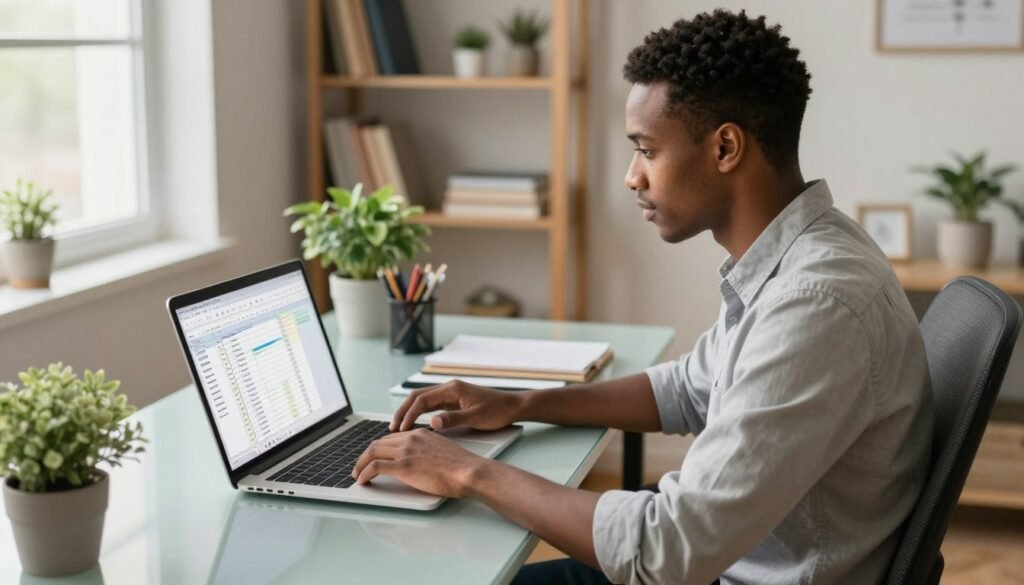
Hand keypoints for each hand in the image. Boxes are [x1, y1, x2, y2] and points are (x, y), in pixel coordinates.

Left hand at [352, 428, 489, 497]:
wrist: (468, 471)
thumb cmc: (462, 466)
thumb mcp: (442, 451)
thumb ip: (427, 452)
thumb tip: (421, 463)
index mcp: (420, 433)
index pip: (391, 438)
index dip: (380, 448)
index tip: (375, 457)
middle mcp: (410, 439)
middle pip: (378, 443)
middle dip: (366, 456)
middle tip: (361, 467)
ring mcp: (406, 451)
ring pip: (372, 452)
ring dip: (361, 464)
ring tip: (357, 475)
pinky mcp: (403, 466)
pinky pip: (375, 467)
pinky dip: (365, 473)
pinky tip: (363, 480)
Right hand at [390, 380, 525, 431]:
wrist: (513, 406)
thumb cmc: (497, 411)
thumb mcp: (475, 417)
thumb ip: (452, 419)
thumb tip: (431, 423)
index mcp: (452, 389)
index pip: (421, 399)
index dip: (408, 414)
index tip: (400, 429)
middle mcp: (449, 388)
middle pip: (417, 397)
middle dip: (403, 411)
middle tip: (392, 428)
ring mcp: (451, 394)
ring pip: (422, 401)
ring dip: (410, 412)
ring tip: (399, 428)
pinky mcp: (454, 401)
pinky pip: (431, 405)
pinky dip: (420, 414)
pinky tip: (415, 425)